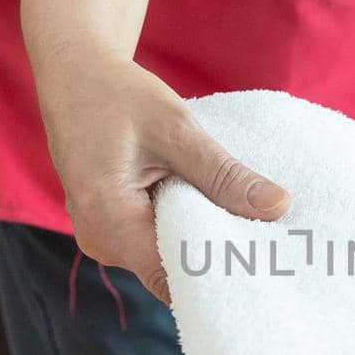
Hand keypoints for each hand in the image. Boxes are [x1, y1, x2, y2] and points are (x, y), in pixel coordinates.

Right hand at [33, 47, 289, 302]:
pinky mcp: (111, 228)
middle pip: (171, 273)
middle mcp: (100, 241)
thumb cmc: (117, 95)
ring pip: (166, 259)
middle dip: (219, 259)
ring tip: (252, 227)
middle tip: (273, 244)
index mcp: (107, 220)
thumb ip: (224, 174)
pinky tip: (219, 213)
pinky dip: (188, 229)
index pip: (173, 278)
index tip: (267, 265)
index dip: (220, 276)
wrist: (75, 76)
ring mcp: (102, 238)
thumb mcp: (177, 129)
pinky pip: (156, 242)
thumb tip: (278, 207)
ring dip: (205, 242)